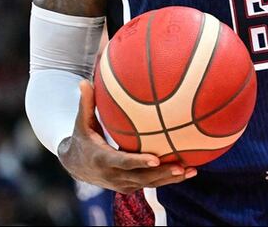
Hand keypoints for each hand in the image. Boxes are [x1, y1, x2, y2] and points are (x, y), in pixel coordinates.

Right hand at [58, 80, 196, 192]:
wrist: (75, 165)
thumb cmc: (82, 137)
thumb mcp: (82, 121)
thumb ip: (86, 103)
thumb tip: (83, 80)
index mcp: (102, 159)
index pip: (123, 162)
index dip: (139, 162)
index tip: (156, 158)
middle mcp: (113, 176)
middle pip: (141, 178)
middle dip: (162, 173)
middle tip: (181, 166)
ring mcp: (122, 184)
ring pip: (149, 183)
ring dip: (170, 178)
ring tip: (191, 171)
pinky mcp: (129, 186)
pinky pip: (150, 184)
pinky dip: (167, 179)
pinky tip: (187, 172)